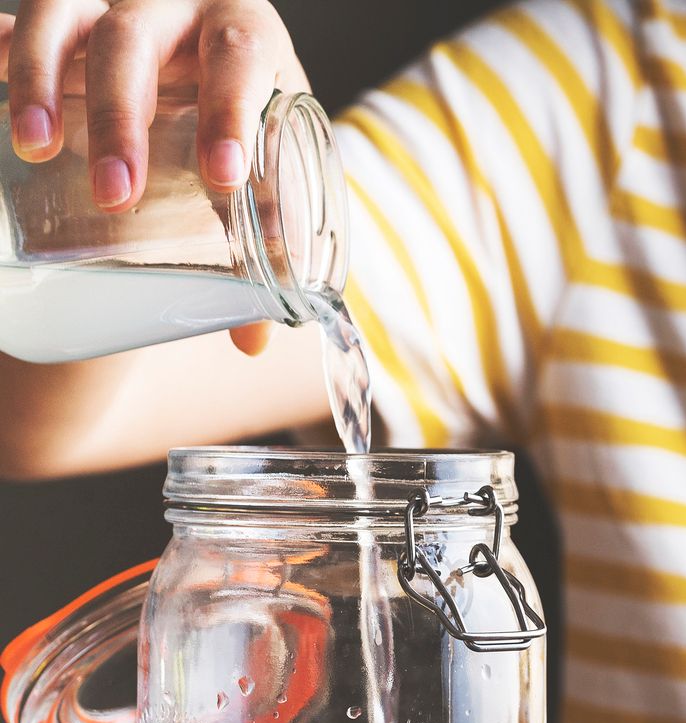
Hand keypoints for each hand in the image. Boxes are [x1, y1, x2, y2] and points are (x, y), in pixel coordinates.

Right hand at [2, 1, 307, 352]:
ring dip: (41, 81)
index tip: (223, 177)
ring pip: (62, 20)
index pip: (240, 58)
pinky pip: (13, 29)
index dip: (230, 112)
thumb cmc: (247, 123)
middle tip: (116, 194)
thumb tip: (254, 339)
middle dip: (122, 119)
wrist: (208, 70)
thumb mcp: (273, 164)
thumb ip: (268, 239)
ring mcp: (103, 5)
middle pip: (137, 43)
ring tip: (34, 147)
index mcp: (244, 32)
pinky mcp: (54, 22)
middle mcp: (172, 5)